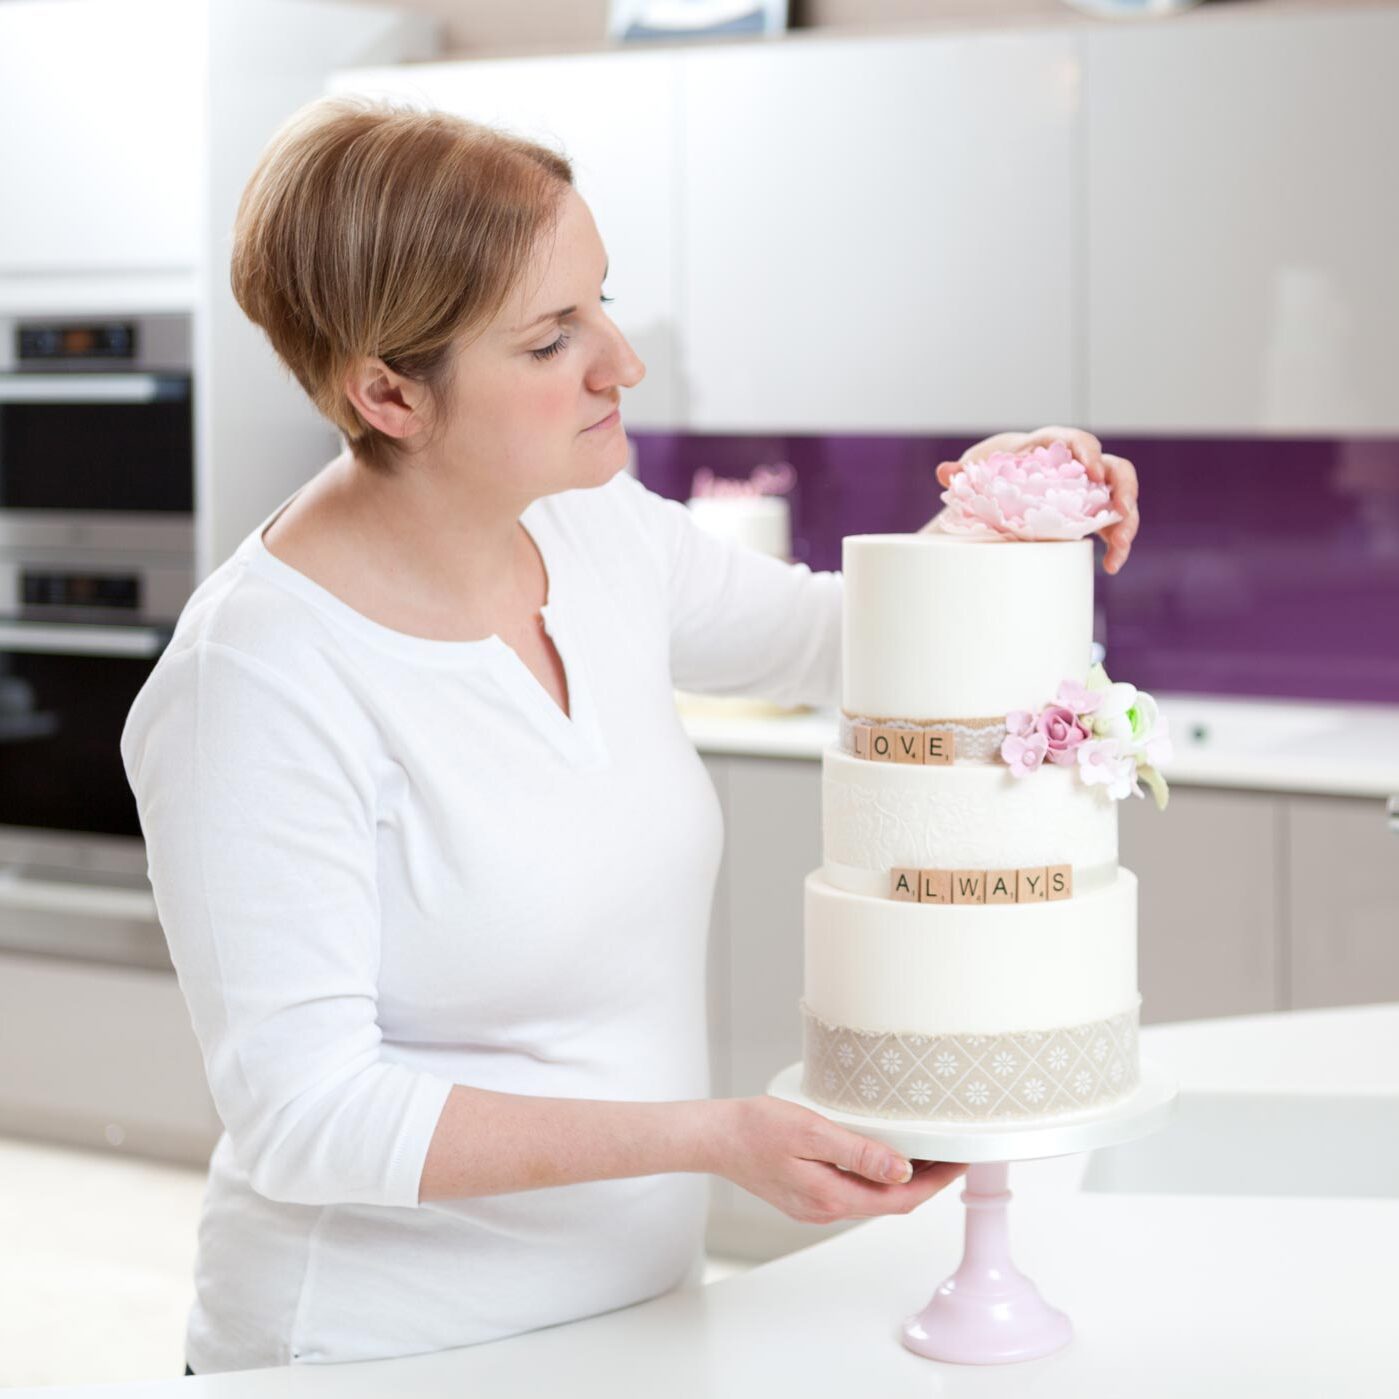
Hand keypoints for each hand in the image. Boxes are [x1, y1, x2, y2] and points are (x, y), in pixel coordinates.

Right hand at [711, 1095, 965, 1224]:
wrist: (715, 1137)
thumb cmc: (755, 1129)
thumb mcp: (811, 1132)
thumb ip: (858, 1153)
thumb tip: (901, 1170)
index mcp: (832, 1196)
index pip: (900, 1200)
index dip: (936, 1183)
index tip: (960, 1163)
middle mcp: (827, 1209)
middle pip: (890, 1202)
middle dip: (925, 1181)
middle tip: (951, 1153)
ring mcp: (816, 1205)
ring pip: (872, 1197)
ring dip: (900, 1178)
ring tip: (924, 1149)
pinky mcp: (806, 1195)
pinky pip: (852, 1190)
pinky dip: (875, 1176)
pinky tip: (880, 1154)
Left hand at [933, 426, 1139, 574]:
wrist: (1002, 480)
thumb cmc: (993, 468)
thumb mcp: (977, 467)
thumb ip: (963, 470)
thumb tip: (944, 472)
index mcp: (1051, 445)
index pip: (1076, 440)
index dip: (1087, 450)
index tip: (1090, 468)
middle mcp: (1078, 465)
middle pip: (1113, 469)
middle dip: (1124, 488)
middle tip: (1123, 510)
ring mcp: (1090, 490)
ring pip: (1121, 499)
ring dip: (1126, 524)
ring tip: (1119, 550)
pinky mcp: (1094, 513)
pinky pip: (1114, 525)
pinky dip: (1117, 543)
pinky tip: (1111, 565)